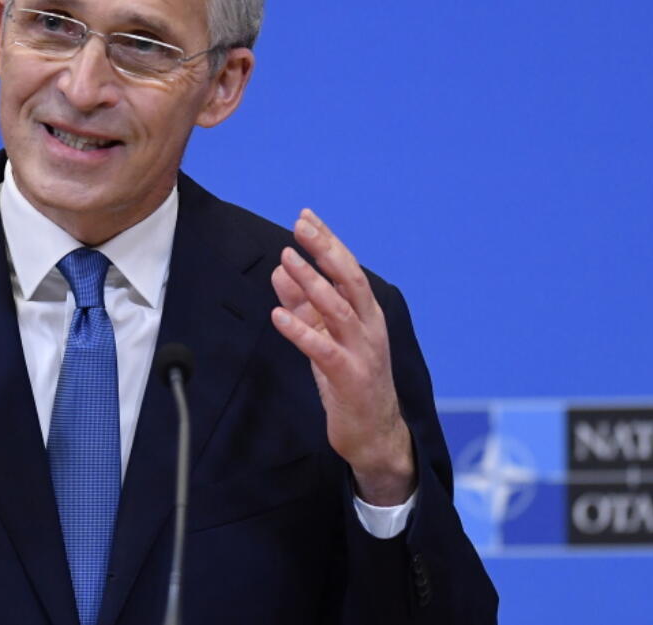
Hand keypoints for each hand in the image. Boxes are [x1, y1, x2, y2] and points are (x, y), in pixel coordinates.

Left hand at [269, 209, 414, 504]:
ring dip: (311, 282)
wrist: (374, 435)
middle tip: (300, 227)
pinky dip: (300, 331)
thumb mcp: (323, 335)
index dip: (328, 242)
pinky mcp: (350, 378)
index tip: (305, 217)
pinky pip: (323, 350)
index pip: (348, 269)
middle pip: (350, 279)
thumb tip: (281, 268)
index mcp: (366, 314)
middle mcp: (369, 327)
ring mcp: (362, 352)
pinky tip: (278, 315)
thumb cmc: (349, 381)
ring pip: (338, 309)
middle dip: (325, 250)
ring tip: (286, 259)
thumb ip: (304, 303)